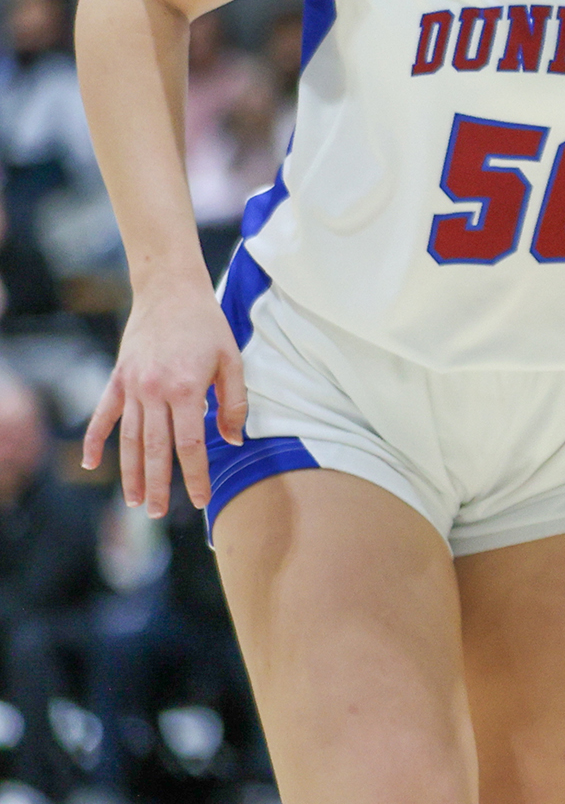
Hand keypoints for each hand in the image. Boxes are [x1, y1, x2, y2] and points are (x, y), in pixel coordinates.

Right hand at [84, 282, 243, 518]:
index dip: (195, 474)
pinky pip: (104, 415)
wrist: (170, 290)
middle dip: (158, 485)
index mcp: (185, 389)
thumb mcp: (233, 360)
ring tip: (134, 501)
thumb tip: (234, 440)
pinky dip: (95, 440)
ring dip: (130, 473)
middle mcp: (153, 392)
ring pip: (128, 439)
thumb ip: (235, 403)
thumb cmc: (207, 324)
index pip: (190, 444)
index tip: (200, 499)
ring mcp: (131, 386)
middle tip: (158, 514)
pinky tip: (91, 465)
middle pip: (154, 449)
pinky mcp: (118, 378)